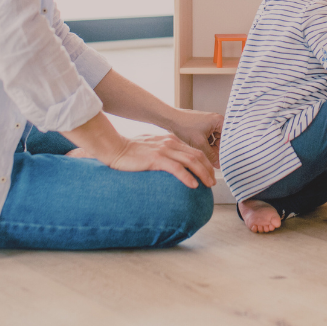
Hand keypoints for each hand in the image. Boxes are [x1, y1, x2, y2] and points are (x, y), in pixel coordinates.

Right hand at [95, 134, 216, 188]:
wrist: (114, 147)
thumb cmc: (130, 150)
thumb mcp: (151, 147)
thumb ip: (163, 152)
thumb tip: (170, 164)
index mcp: (170, 139)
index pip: (194, 150)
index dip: (205, 162)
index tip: (210, 174)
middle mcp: (170, 142)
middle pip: (197, 155)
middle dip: (208, 169)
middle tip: (213, 182)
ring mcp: (164, 150)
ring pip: (191, 161)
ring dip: (202, 174)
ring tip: (208, 185)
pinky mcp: (156, 159)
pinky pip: (176, 168)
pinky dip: (187, 177)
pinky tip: (193, 185)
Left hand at [169, 109, 223, 167]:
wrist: (171, 119)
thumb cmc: (184, 125)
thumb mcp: (200, 143)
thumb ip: (211, 155)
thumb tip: (217, 164)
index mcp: (220, 121)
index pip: (228, 138)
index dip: (224, 150)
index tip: (222, 160)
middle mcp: (216, 120)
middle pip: (221, 140)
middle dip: (216, 150)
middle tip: (212, 160)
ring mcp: (209, 123)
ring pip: (214, 140)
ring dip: (209, 148)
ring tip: (204, 154)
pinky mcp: (202, 126)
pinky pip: (208, 138)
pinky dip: (205, 144)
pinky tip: (199, 149)